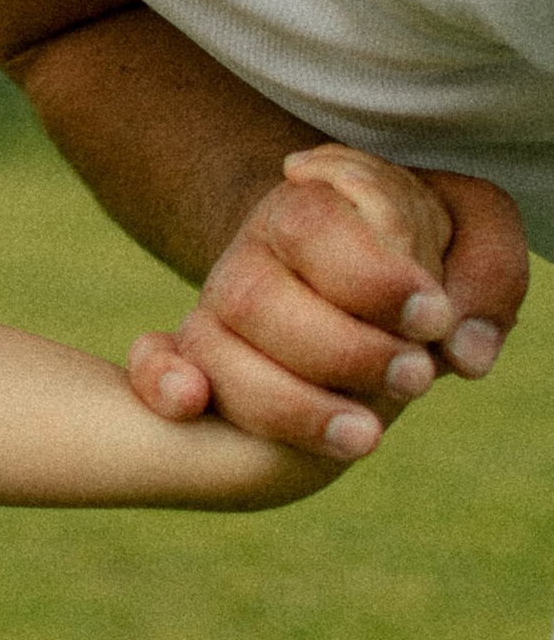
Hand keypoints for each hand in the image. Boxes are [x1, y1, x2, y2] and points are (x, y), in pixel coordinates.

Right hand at [126, 146, 525, 457]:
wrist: (355, 260)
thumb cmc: (420, 247)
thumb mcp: (470, 230)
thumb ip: (487, 271)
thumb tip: (459, 349)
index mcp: (311, 203)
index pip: (313, 226)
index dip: (370, 277)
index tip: (432, 314)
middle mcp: (253, 254)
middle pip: (257, 300)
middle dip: (343, 351)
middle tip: (416, 376)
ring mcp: (218, 308)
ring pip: (216, 352)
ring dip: (290, 404)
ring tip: (367, 436)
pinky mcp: (199, 357)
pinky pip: (151, 364)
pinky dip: (160, 382)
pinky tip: (190, 406)